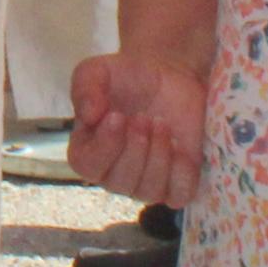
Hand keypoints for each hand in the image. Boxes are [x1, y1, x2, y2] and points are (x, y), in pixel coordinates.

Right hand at [69, 47, 210, 206]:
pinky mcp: (176, 184)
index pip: (87, 165)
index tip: (117, 117)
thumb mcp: (99, 71)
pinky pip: (179, 195)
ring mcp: (145, 183)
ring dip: (158, 156)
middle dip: (135, 148)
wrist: (170, 77)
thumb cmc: (128, 77)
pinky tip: (180, 145)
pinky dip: (181, 172)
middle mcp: (113, 174)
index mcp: (88, 151)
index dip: (104, 145)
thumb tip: (88, 114)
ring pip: (149, 190)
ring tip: (162, 124)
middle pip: (120, 181)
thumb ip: (86, 87)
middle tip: (144, 117)